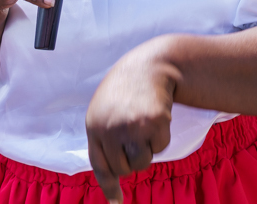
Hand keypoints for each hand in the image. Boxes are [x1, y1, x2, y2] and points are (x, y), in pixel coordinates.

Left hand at [86, 47, 177, 203]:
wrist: (149, 66)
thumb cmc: (126, 91)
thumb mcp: (105, 111)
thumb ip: (104, 139)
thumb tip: (113, 178)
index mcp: (93, 126)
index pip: (100, 165)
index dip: (109, 186)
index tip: (117, 203)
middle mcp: (110, 128)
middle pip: (124, 168)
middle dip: (133, 158)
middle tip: (137, 136)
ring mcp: (132, 126)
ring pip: (143, 162)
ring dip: (148, 149)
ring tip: (145, 125)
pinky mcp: (154, 122)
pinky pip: (161, 147)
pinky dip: (162, 136)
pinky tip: (157, 115)